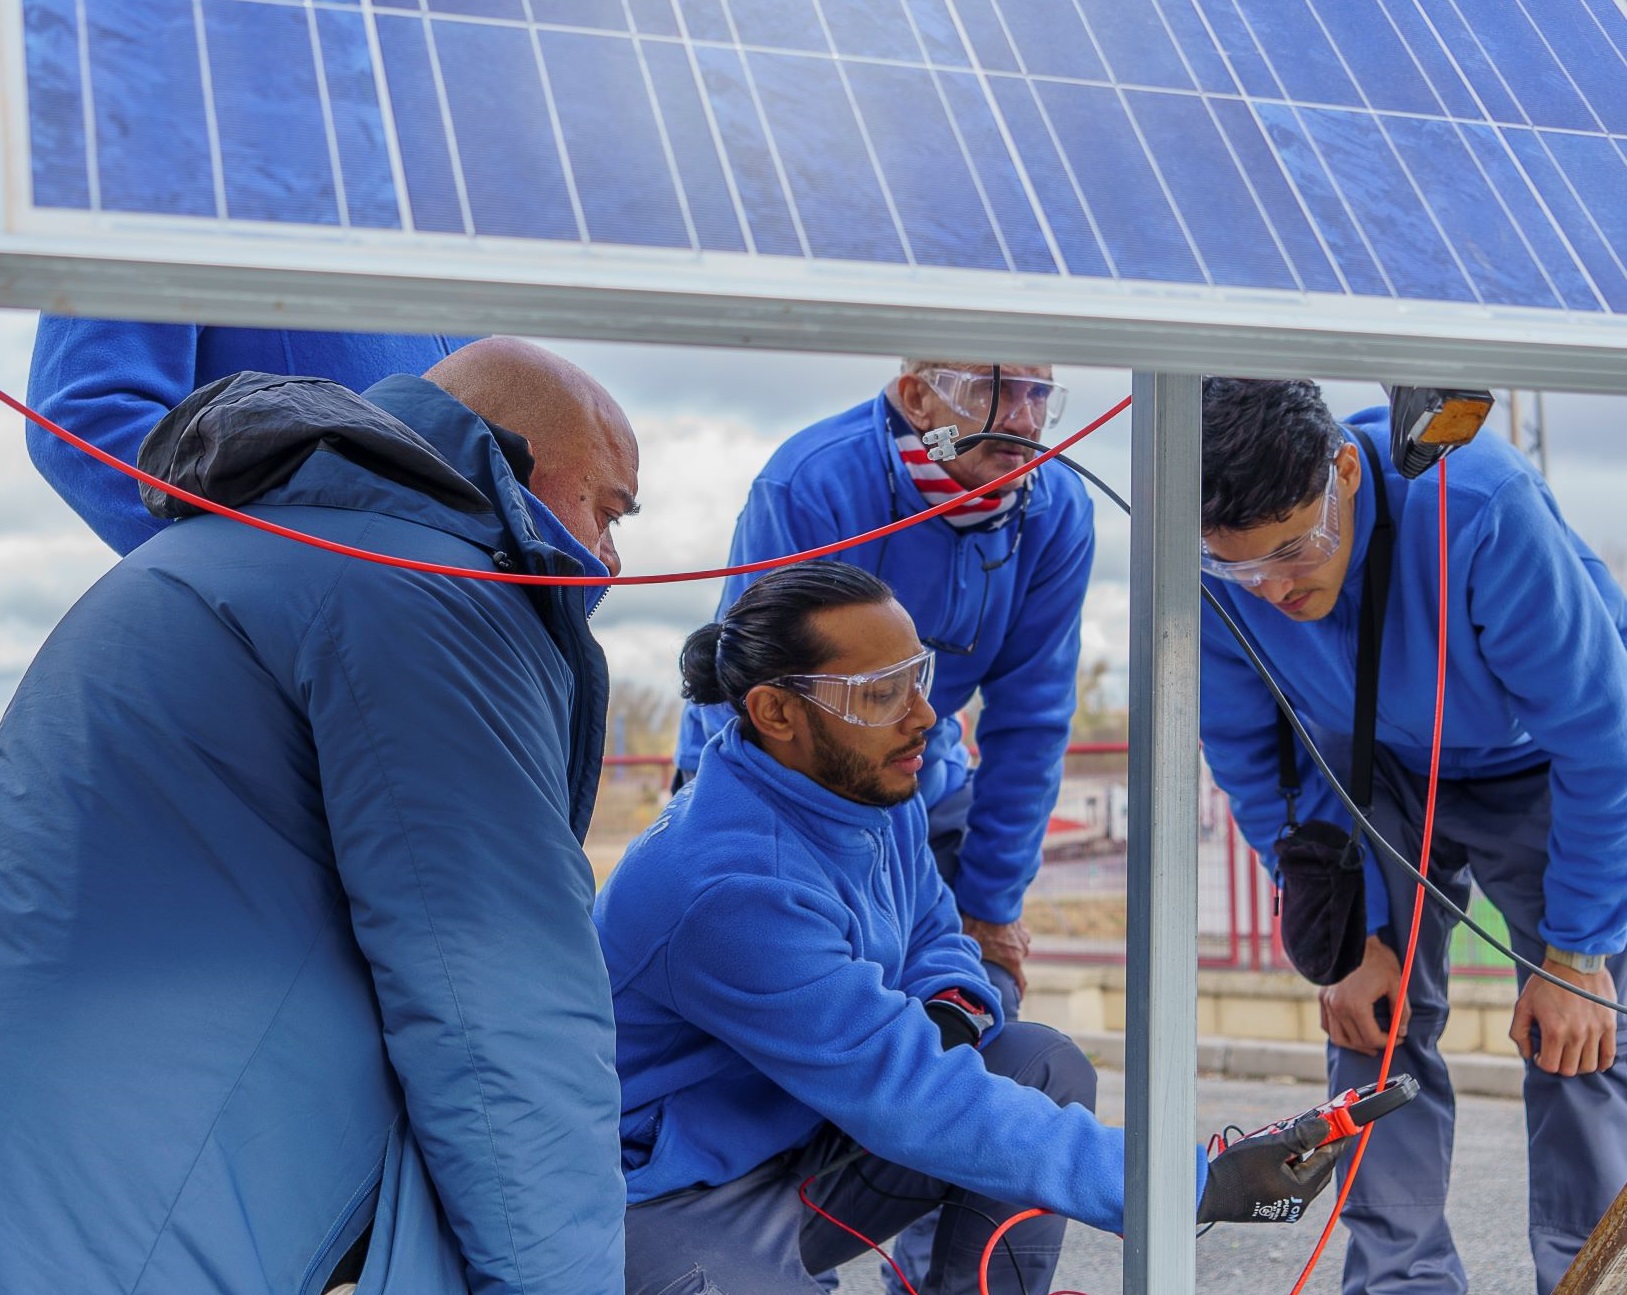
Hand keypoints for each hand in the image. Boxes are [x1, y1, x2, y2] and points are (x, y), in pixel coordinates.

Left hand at [960, 916, 1030, 997]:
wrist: (990, 899)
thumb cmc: (978, 922)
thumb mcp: (969, 944)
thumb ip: (967, 957)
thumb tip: (958, 968)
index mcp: (1011, 959)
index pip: (1021, 983)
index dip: (1019, 993)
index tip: (1017, 999)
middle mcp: (1021, 950)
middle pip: (1015, 965)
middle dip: (1006, 967)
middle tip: (993, 967)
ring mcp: (1023, 937)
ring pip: (1016, 950)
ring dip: (1008, 950)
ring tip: (994, 948)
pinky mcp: (1021, 925)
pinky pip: (1017, 936)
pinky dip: (1010, 937)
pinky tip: (997, 933)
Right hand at [1196, 1117, 1347, 1224]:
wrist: (1208, 1194)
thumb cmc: (1237, 1170)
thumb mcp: (1270, 1147)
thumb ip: (1300, 1136)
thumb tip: (1326, 1125)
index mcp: (1302, 1190)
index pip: (1328, 1158)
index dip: (1336, 1136)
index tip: (1344, 1120)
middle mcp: (1299, 1202)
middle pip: (1318, 1167)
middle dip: (1318, 1143)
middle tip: (1315, 1121)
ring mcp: (1287, 1205)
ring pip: (1303, 1172)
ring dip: (1301, 1152)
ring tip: (1286, 1133)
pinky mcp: (1275, 1204)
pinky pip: (1291, 1179)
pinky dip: (1289, 1163)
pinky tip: (1276, 1151)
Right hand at [1318, 934, 1409, 1054]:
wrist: (1353, 938)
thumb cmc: (1377, 959)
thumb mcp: (1396, 985)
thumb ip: (1400, 1012)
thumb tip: (1401, 1032)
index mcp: (1356, 1006)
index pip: (1371, 1037)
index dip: (1388, 1042)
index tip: (1399, 1039)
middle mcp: (1337, 1007)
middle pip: (1355, 1040)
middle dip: (1375, 1044)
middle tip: (1389, 1041)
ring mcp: (1327, 1002)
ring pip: (1338, 1037)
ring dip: (1355, 1045)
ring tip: (1369, 1045)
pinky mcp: (1322, 997)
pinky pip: (1326, 1024)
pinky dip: (1338, 1033)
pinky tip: (1351, 1032)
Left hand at [1510, 960, 1618, 1075]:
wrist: (1574, 962)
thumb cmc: (1546, 982)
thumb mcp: (1523, 1004)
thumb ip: (1519, 1032)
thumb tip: (1527, 1054)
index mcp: (1554, 1030)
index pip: (1550, 1066)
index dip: (1542, 1063)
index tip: (1540, 1054)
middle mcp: (1577, 1034)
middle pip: (1570, 1069)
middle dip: (1559, 1065)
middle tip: (1554, 1052)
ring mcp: (1595, 1031)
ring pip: (1589, 1066)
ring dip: (1577, 1064)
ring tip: (1570, 1052)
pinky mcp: (1609, 1025)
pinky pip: (1609, 1055)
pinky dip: (1601, 1062)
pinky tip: (1590, 1056)